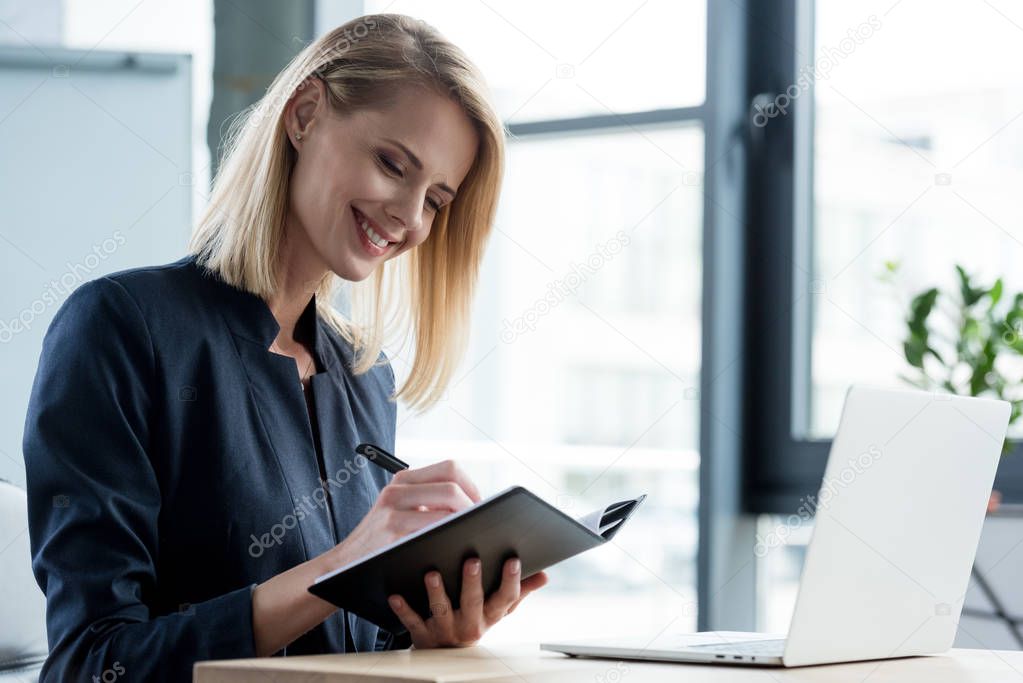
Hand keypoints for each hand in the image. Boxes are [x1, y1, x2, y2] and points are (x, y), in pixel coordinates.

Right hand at [330, 460, 480, 567]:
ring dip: (465, 520)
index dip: (472, 486)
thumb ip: (428, 502)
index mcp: (403, 480)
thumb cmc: (381, 541)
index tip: (480, 506)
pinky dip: (450, 535)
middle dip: (473, 504)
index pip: (450, 468)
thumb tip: (474, 504)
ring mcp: (393, 509)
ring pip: (447, 504)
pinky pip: (434, 528)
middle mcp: (397, 489)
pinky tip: (453, 546)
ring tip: (471, 533)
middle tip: (481, 522)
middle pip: (452, 484)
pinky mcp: (393, 531)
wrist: (344, 564)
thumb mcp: (399, 510)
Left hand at [387, 557, 548, 647]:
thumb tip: (545, 575)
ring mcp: (445, 629)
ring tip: (432, 573)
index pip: (506, 598)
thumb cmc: (475, 619)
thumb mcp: (499, 609)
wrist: (446, 654)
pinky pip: (412, 622)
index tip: (513, 559)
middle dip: (473, 582)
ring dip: (436, 592)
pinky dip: (403, 609)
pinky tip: (395, 595)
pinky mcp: (423, 634)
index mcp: (491, 614)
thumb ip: (520, 591)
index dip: (512, 580)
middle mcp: (471, 623)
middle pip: (474, 602)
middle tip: (473, 560)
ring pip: (441, 610)